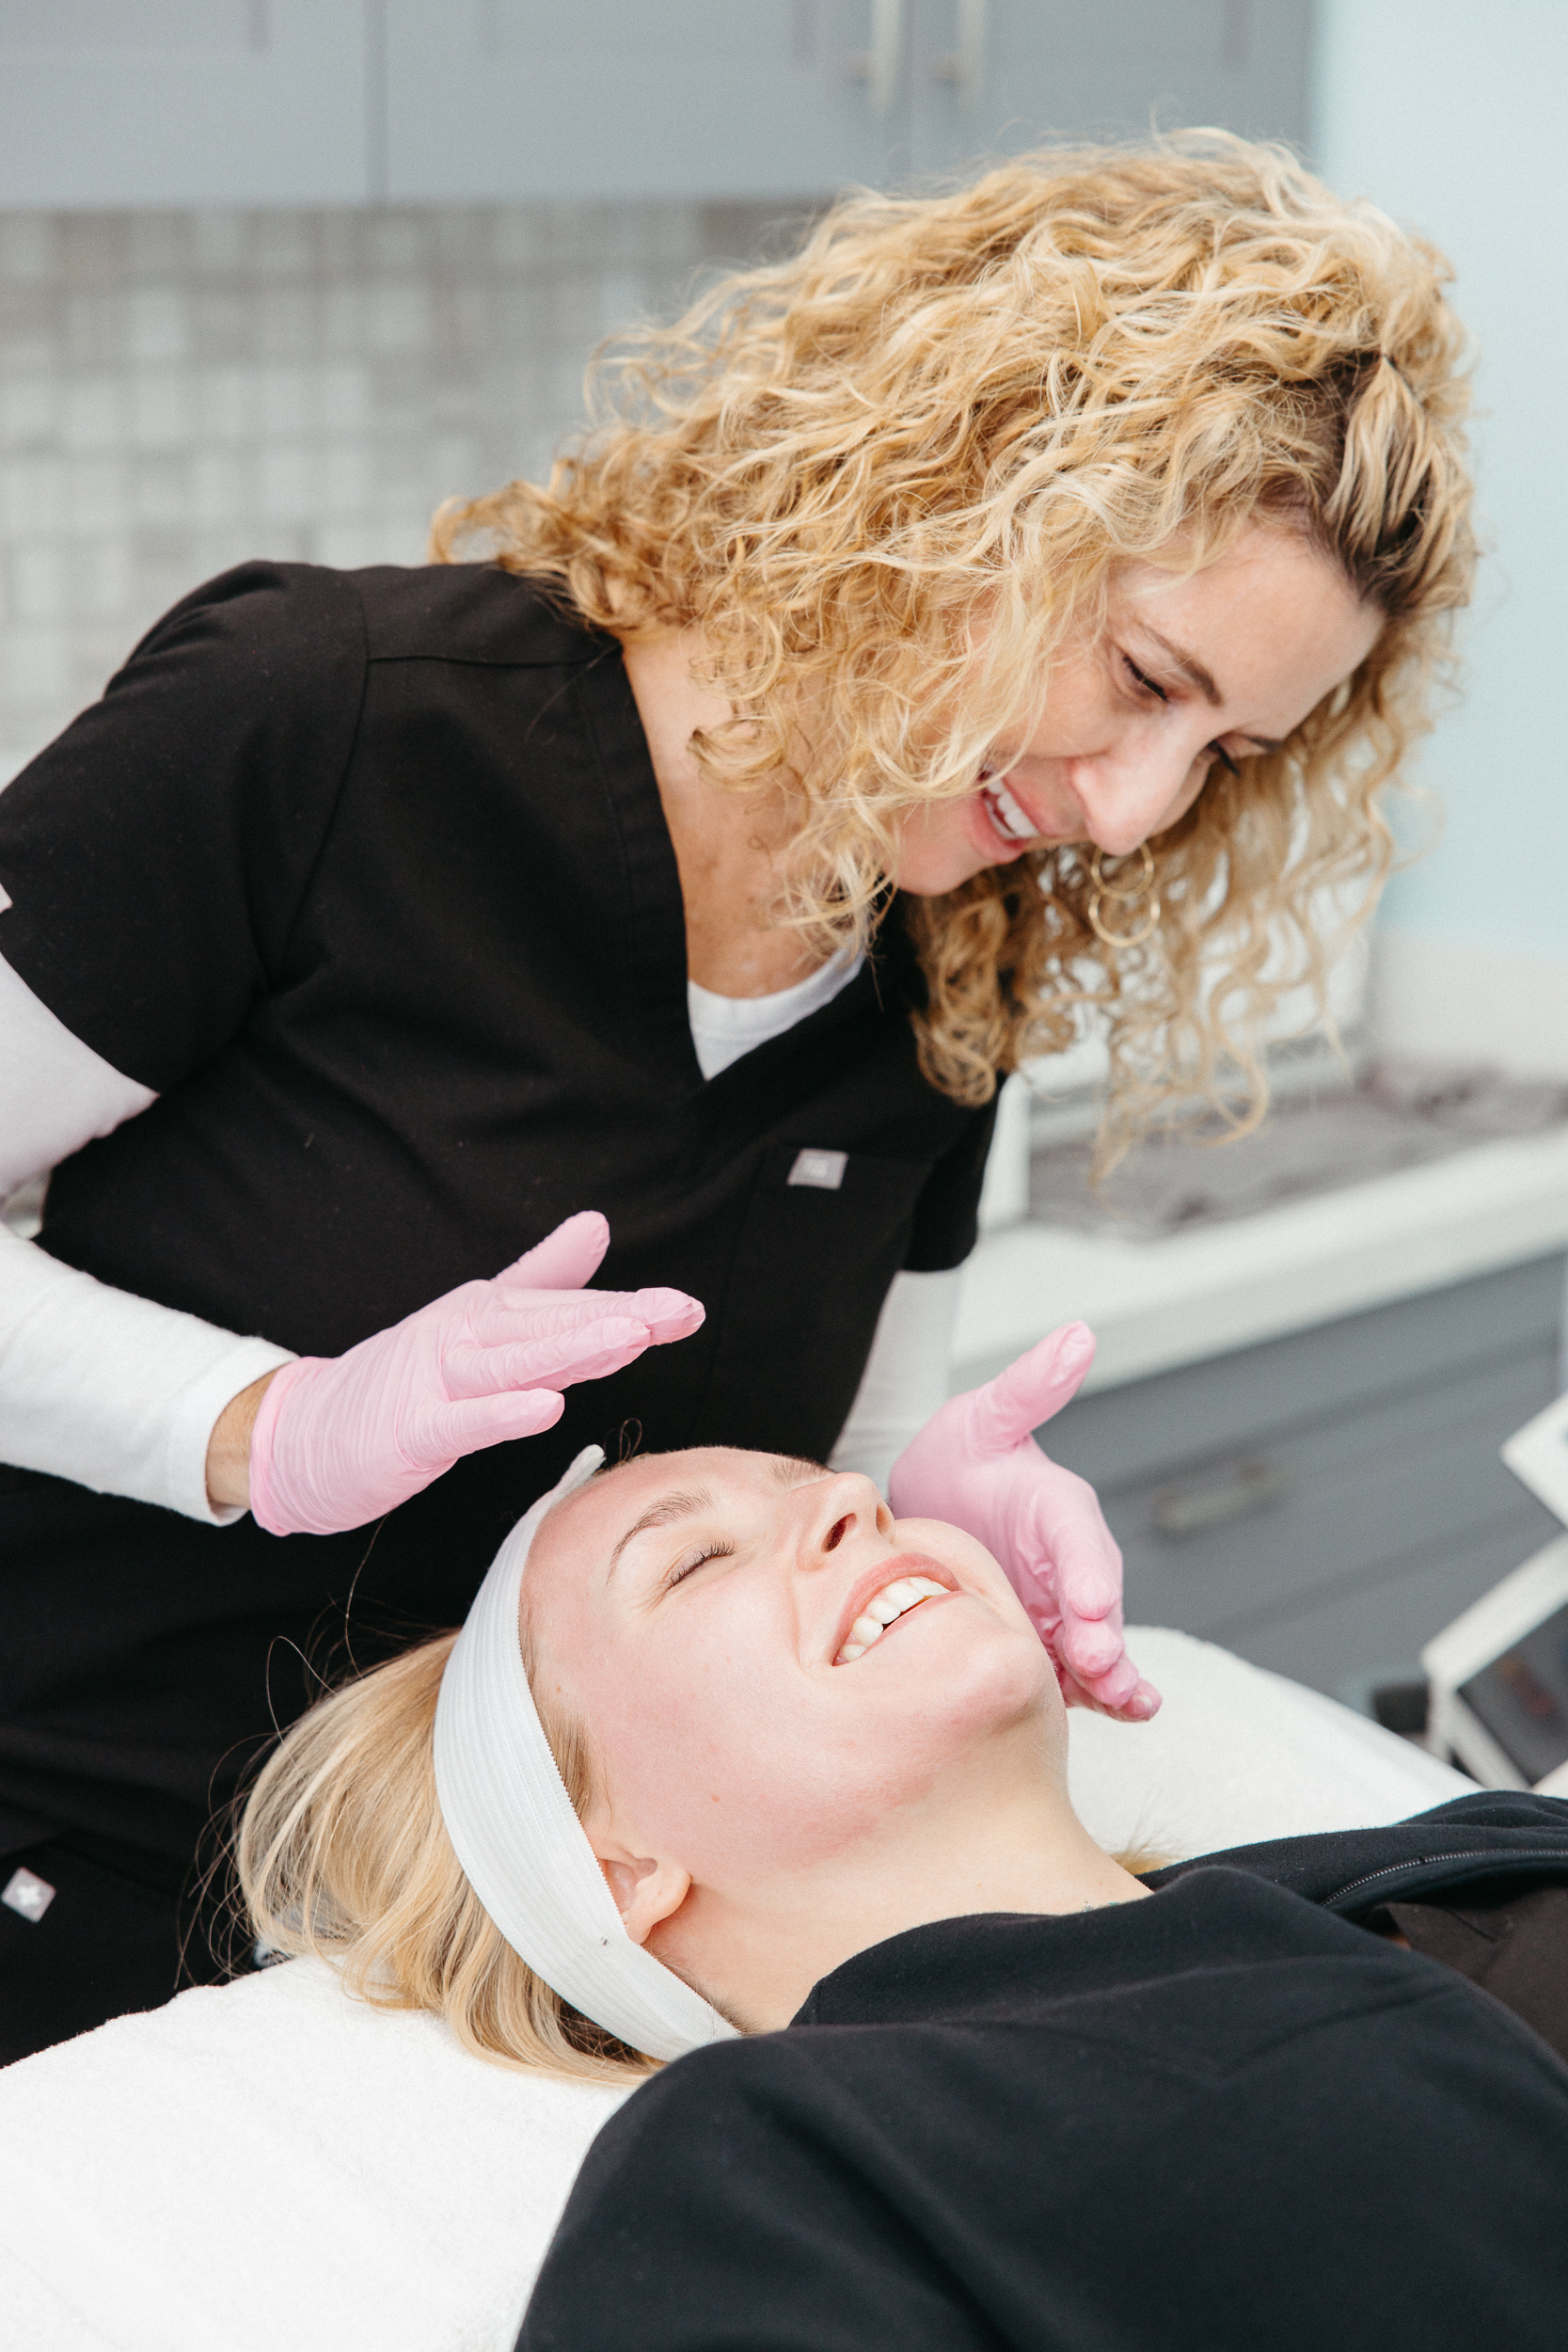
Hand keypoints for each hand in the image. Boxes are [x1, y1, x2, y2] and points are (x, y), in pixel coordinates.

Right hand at [245, 1212, 702, 1536]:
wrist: (303, 1432)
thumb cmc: (402, 1383)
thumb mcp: (478, 1328)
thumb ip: (540, 1280)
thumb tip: (596, 1226)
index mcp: (489, 1316)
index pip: (571, 1311)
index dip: (633, 1308)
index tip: (690, 1309)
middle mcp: (466, 1337)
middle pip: (551, 1327)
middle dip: (619, 1318)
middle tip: (680, 1312)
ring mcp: (434, 1381)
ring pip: (512, 1364)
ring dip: (572, 1350)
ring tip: (631, 1339)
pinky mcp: (409, 1431)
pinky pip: (461, 1422)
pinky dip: (502, 1414)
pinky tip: (546, 1409)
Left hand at [888, 1322, 1158, 1720]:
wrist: (930, 1506)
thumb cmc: (960, 1457)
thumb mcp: (983, 1417)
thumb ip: (1028, 1387)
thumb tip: (1078, 1334)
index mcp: (1057, 1509)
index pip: (1079, 1540)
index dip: (1087, 1571)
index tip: (1090, 1601)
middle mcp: (1070, 1564)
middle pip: (1097, 1606)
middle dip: (1102, 1637)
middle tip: (1096, 1664)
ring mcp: (1061, 1611)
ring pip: (1098, 1649)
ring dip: (1111, 1676)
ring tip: (1121, 1703)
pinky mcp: (1045, 1645)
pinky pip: (1077, 1676)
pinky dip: (1098, 1697)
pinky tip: (1117, 1718)